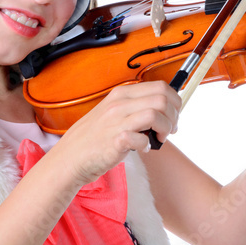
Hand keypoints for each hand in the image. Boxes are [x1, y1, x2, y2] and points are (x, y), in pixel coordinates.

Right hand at [52, 81, 180, 185]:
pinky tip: (143, 148)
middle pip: (162, 99)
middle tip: (170, 129)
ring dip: (165, 129)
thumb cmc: (94, 138)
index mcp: (121, 94)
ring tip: (159, 138)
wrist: (70, 157)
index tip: (173, 115)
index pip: (160, 87)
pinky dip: (148, 145)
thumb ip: (135, 106)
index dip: (175, 101)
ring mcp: (116, 122)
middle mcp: (119, 104)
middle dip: (174, 116)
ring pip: (156, 115)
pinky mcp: (116, 141)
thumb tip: (165, 108)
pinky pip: (142, 138)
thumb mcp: (113, 112)